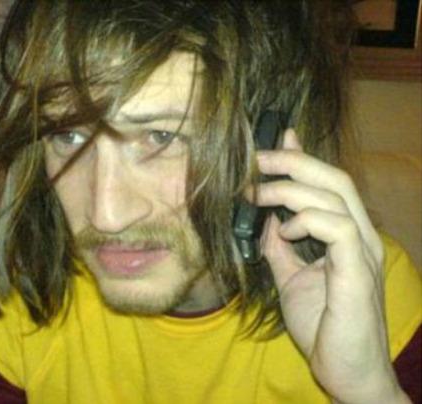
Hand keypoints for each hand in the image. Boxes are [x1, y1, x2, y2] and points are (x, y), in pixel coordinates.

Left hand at [253, 130, 409, 403]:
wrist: (346, 370)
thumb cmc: (324, 325)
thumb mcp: (291, 279)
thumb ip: (279, 249)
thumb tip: (263, 221)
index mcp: (345, 236)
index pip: (327, 184)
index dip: (303, 157)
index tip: (277, 137)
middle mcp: (359, 236)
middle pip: (335, 179)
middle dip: (295, 161)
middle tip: (260, 156)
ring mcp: (362, 252)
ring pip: (334, 197)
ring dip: (290, 189)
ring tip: (258, 194)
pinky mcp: (357, 272)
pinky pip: (337, 228)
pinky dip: (307, 220)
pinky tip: (285, 230)